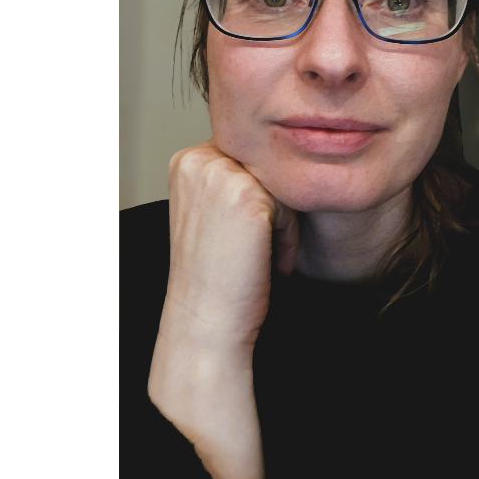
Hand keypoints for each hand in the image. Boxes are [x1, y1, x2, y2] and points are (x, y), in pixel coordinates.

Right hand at [148, 139, 297, 478]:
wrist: (207, 321)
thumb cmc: (213, 275)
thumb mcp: (212, 211)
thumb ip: (231, 177)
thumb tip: (276, 157)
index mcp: (186, 161)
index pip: (248, 157)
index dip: (255, 198)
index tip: (241, 235)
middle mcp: (199, 161)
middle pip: (266, 167)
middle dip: (271, 208)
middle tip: (253, 248)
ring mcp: (223, 176)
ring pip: (282, 186)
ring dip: (282, 222)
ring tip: (262, 256)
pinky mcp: (250, 198)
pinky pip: (292, 206)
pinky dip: (289, 236)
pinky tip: (270, 262)